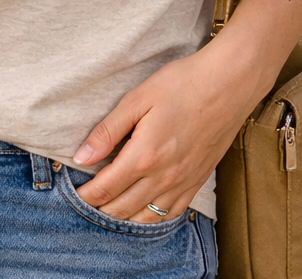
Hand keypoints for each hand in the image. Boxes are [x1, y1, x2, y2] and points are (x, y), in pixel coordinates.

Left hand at [72, 44, 257, 222]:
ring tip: (109, 208)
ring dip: (125, 217)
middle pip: (123, 207)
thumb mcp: (138, 99)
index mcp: (144, 155)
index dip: (87, 194)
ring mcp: (183, 182)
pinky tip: (144, 210)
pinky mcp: (198, 181)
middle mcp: (164, 177)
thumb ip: (108, 131)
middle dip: (101, 208)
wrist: (227, 85)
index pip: (106, 188)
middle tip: (86, 201)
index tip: (74, 192)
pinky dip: (153, 217)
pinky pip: (172, 213)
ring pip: (147, 216)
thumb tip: (82, 157)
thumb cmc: (181, 84)